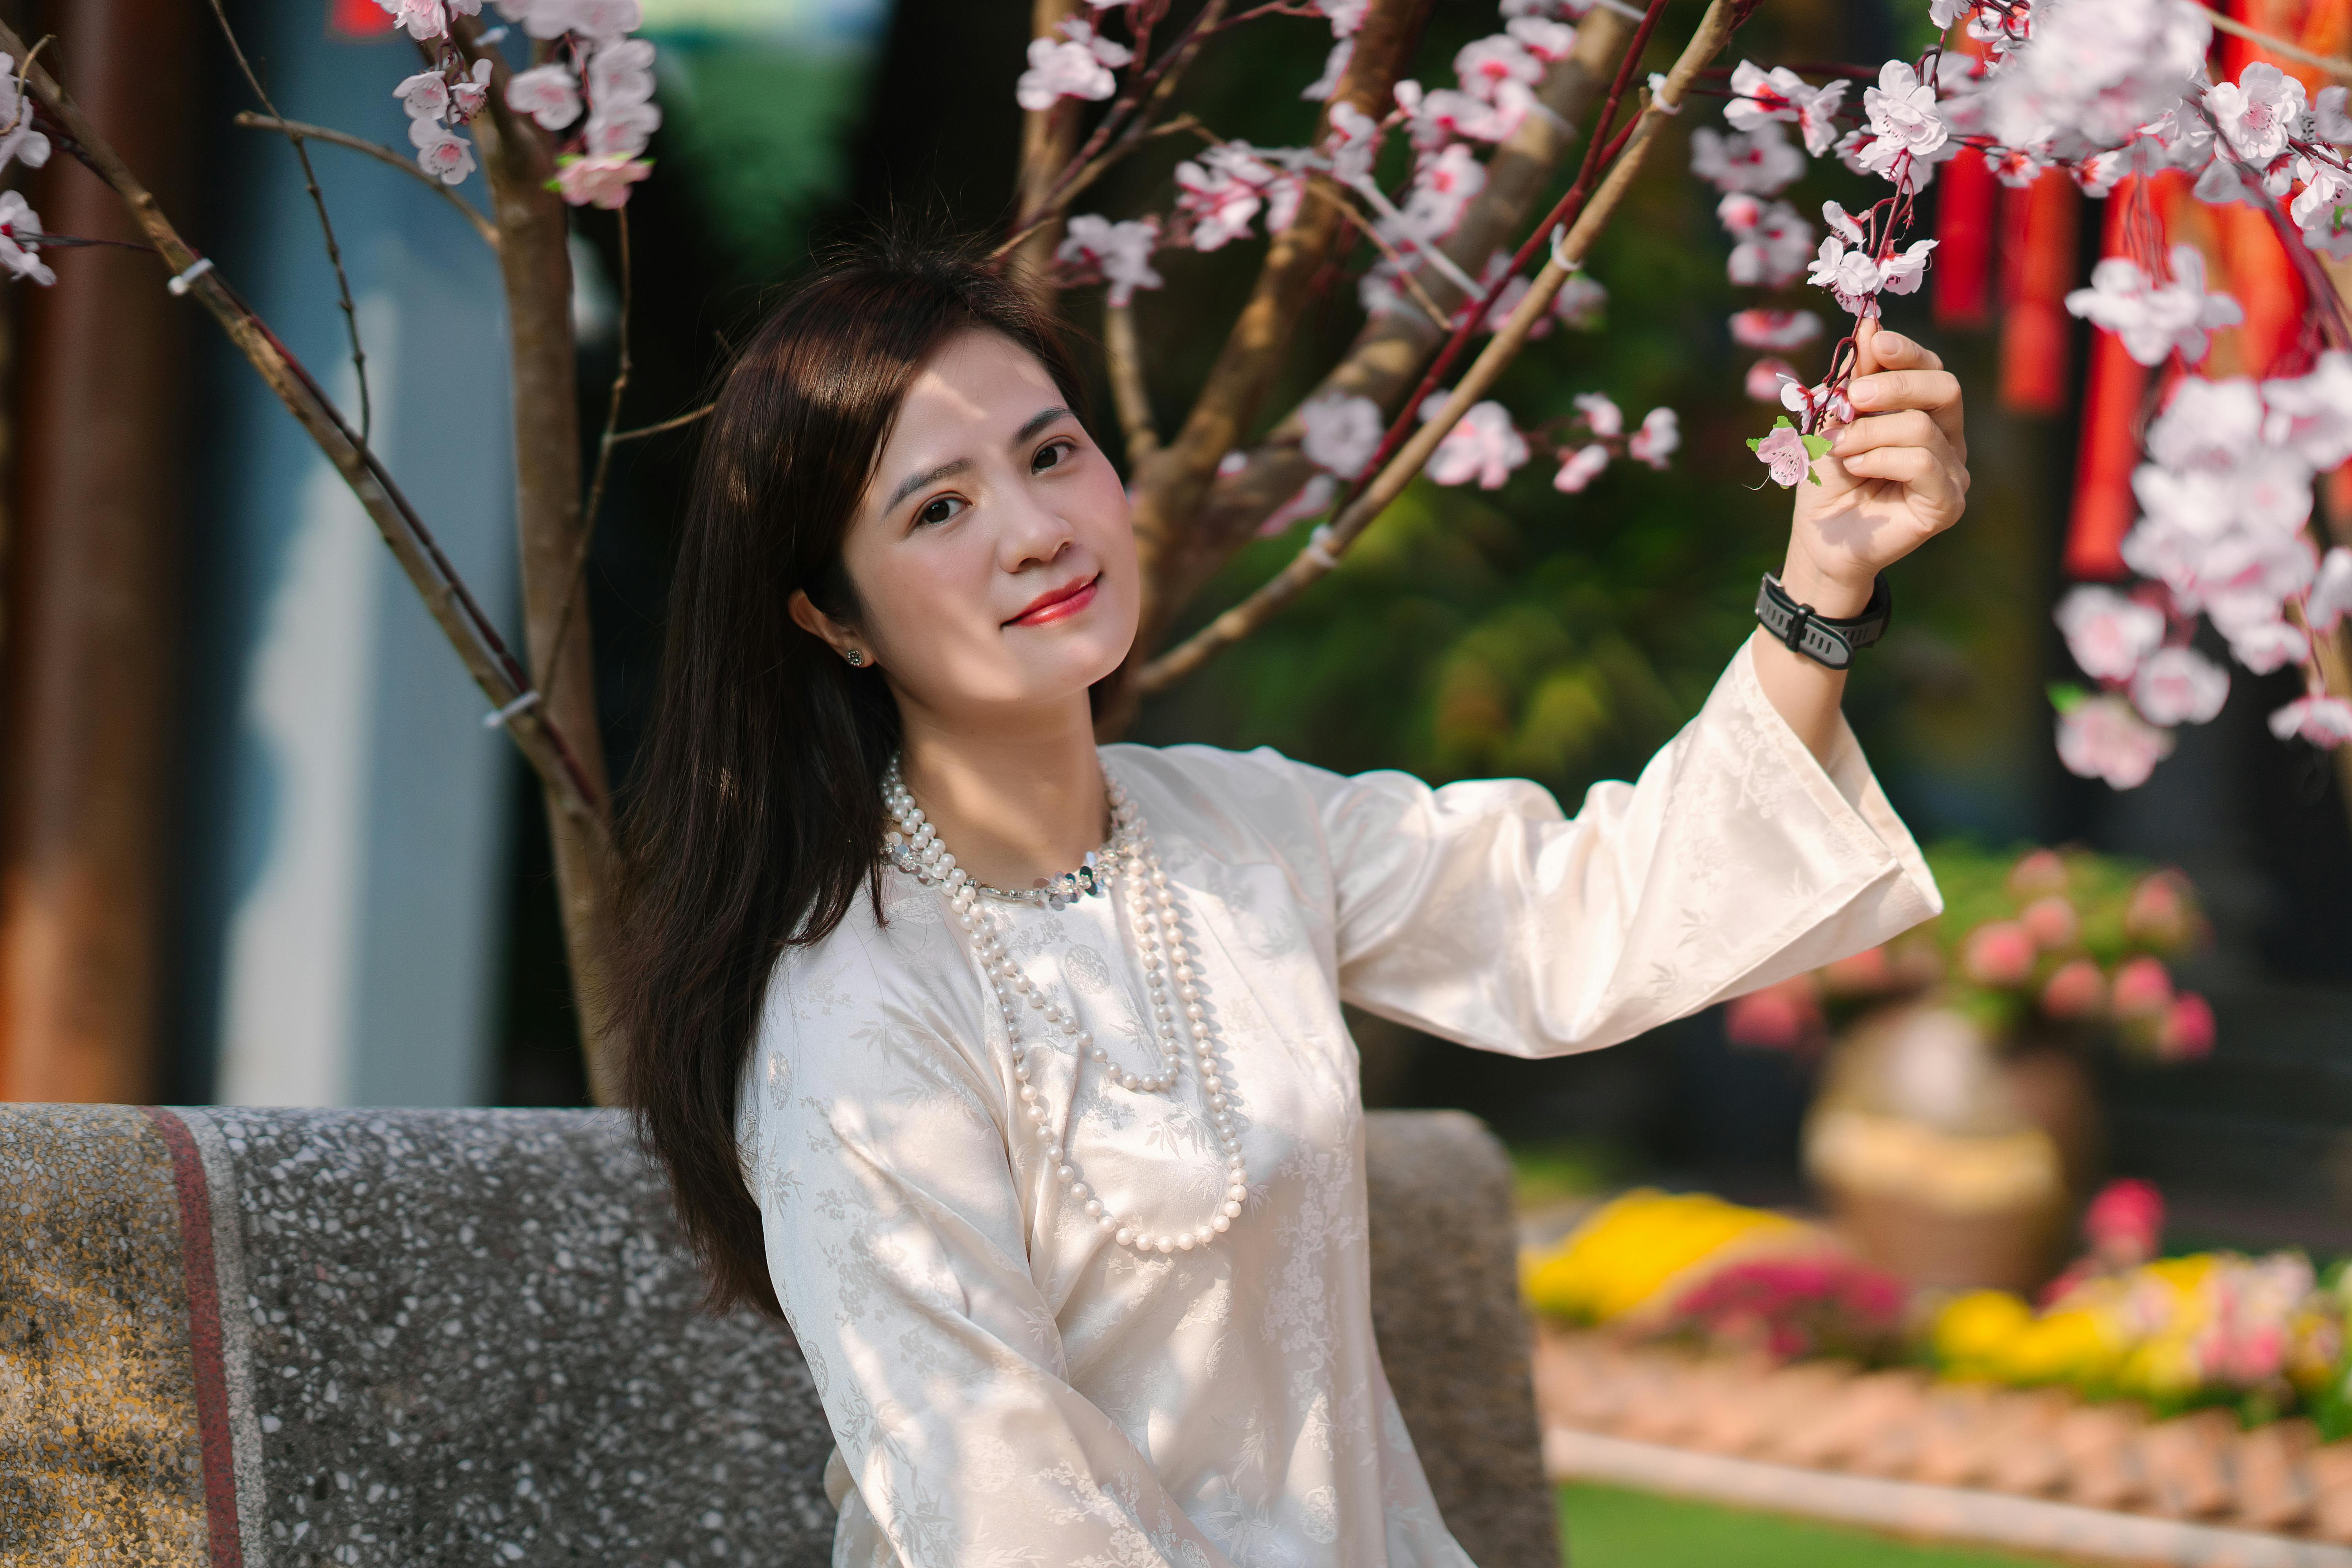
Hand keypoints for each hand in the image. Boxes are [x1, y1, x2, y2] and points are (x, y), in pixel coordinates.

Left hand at [1783, 318, 1968, 616]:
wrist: (1818, 537)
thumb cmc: (1827, 478)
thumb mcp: (1834, 419)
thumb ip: (1856, 378)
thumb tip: (1872, 324)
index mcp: (1924, 413)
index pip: (1931, 369)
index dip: (1906, 351)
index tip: (1875, 341)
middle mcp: (1947, 439)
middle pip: (1944, 387)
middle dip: (1895, 385)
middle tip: (1854, 397)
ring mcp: (1952, 472)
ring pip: (1924, 427)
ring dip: (1869, 432)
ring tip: (1839, 449)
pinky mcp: (1948, 503)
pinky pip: (1923, 463)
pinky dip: (1881, 459)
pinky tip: (1856, 469)